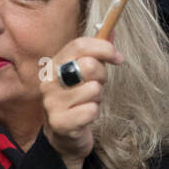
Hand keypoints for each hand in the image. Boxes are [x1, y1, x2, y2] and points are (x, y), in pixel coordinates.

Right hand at [41, 37, 121, 168]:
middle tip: (97, 86)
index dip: (104, 48)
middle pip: (89, 65)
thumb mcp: (84, 74)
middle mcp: (49, 81)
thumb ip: (96, 54)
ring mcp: (52, 102)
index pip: (79, 45)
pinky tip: (85, 117)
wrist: (64, 136)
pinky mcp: (60, 122)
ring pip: (93, 89)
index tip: (118, 58)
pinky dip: (94, 113)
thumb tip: (112, 31)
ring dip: (97, 98)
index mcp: (54, 64)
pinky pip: (91, 110)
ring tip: (87, 103)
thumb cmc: (77, 100)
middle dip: (102, 76)